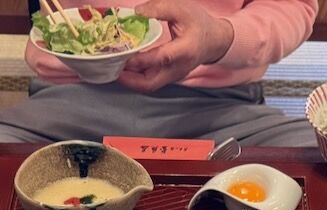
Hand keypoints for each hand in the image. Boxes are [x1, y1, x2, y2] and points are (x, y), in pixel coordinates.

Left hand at [118, 0, 233, 92]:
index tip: (123, 56)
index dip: (141, 60)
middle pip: (151, 83)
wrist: (214, 41)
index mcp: (184, 50)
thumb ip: (159, 8)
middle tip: (111, 69)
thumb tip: (137, 12)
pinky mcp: (169, 77)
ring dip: (130, 80)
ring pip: (149, 85)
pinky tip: (125, 68)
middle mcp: (178, 68)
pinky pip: (150, 81)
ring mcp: (173, 76)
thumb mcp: (182, 8)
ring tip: (114, 69)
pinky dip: (136, 77)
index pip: (161, 58)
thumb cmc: (199, 23)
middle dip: (130, 80)